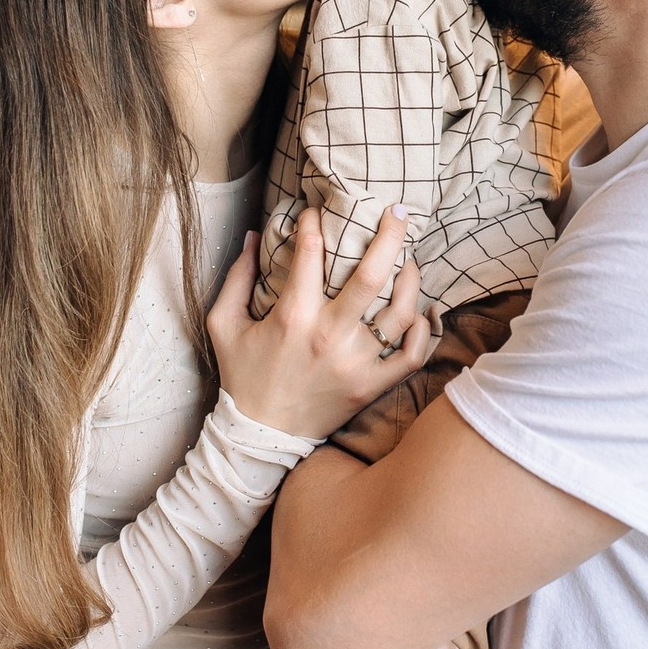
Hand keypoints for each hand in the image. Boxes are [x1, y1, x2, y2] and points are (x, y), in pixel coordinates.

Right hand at [208, 206, 434, 438]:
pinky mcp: (371, 386)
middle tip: (397, 213)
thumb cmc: (242, 376)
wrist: (259, 435)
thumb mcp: (224, 323)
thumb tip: (255, 236)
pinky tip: (419, 313)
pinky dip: (423, 333)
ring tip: (409, 262)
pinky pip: (412, 357)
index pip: (312, 252)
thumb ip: (237, 277)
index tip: (316, 213)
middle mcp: (330, 336)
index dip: (314, 223)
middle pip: (372, 274)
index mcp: (293, 316)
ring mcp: (356, 363)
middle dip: (389, 235)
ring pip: (401, 313)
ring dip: (411, 280)